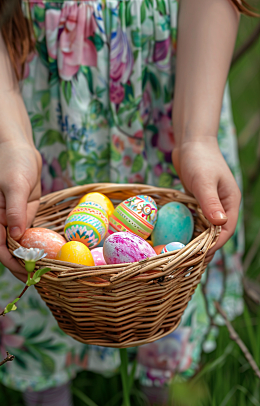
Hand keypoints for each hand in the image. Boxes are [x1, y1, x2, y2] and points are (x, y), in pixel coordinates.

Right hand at [0, 142, 41, 280]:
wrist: (21, 150)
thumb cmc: (14, 165)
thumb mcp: (15, 185)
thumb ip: (15, 210)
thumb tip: (17, 235)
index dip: (9, 261)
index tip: (23, 272)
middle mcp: (3, 221)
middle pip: (9, 249)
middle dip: (20, 264)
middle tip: (37, 279)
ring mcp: (14, 219)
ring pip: (20, 244)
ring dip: (29, 257)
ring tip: (44, 272)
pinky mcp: (26, 215)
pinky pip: (31, 234)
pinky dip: (37, 245)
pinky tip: (48, 255)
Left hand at [172, 138, 240, 261]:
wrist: (191, 142)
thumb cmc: (199, 158)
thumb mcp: (204, 181)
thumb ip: (210, 202)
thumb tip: (220, 224)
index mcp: (230, 203)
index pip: (225, 231)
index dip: (214, 246)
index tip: (200, 257)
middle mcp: (222, 207)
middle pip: (215, 233)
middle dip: (204, 248)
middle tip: (188, 263)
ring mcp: (210, 205)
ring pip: (204, 229)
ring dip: (195, 241)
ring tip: (182, 256)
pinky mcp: (198, 203)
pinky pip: (194, 221)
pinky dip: (188, 230)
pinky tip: (176, 238)